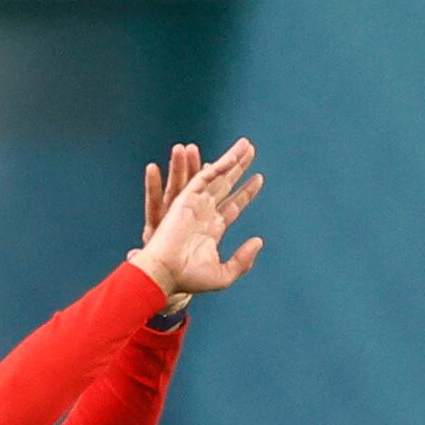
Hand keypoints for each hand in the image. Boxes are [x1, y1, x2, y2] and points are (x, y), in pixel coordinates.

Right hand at [131, 137, 263, 300]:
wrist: (165, 275)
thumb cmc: (189, 279)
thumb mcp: (223, 275)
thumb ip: (243, 261)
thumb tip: (258, 241)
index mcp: (212, 230)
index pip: (233, 205)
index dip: (246, 192)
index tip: (259, 178)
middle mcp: (204, 214)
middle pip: (226, 185)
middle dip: (240, 168)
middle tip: (251, 149)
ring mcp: (195, 205)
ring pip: (217, 177)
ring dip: (232, 160)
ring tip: (246, 144)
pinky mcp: (185, 200)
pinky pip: (204, 178)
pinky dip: (218, 167)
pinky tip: (233, 157)